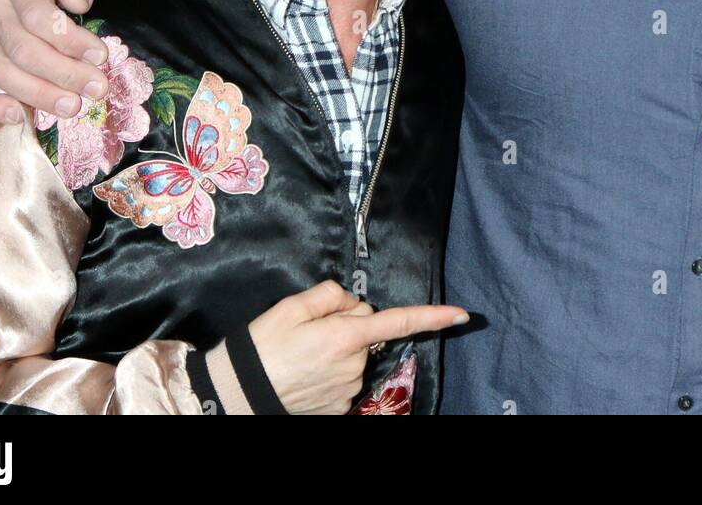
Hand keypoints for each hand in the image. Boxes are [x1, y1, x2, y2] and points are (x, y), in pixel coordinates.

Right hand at [0, 0, 108, 125]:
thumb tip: (78, 1)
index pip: (37, 15)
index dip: (69, 40)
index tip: (101, 55)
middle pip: (22, 50)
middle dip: (63, 73)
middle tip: (97, 88)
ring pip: (1, 72)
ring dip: (38, 94)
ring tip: (73, 106)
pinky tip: (16, 116)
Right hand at [248, 280, 469, 414]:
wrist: (239, 393)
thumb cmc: (262, 346)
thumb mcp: (291, 306)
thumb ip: (329, 295)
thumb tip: (352, 302)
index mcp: (346, 336)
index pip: (398, 322)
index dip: (433, 317)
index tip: (462, 314)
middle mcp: (354, 364)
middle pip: (365, 330)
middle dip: (347, 324)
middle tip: (309, 329)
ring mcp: (348, 388)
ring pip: (354, 355)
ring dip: (338, 348)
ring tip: (302, 352)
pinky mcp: (339, 405)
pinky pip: (344, 376)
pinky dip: (330, 369)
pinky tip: (306, 371)